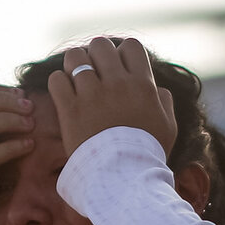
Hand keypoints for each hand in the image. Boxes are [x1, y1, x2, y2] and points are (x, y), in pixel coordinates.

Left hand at [48, 37, 175, 161]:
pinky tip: (64, 95)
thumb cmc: (147, 154)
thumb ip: (163, 102)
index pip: (130, 45)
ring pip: (74, 57)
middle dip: (95, 55)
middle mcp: (118, 84)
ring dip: (73, 65)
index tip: (116, 68)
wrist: (123, 179)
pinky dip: (59, 83)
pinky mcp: (70, 110)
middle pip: (100, 45)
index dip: (121, 53)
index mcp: (143, 85)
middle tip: (93, 72)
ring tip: (75, 80)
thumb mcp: (168, 127)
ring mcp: (92, 95)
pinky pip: (56, 79)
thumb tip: (158, 88)